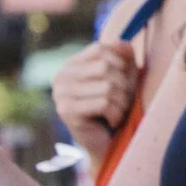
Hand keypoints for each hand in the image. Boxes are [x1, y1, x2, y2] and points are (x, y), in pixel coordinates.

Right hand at [49, 40, 134, 155]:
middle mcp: (61, 77)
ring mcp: (60, 95)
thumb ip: (124, 55)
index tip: (125, 77)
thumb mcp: (124, 75)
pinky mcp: (66, 112)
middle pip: (105, 67)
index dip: (120, 61)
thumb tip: (122, 42)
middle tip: (123, 99)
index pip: (100, 48)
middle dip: (124, 84)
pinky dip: (116, 113)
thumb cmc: (117, 104)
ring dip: (122, 101)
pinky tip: (112, 120)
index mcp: (72, 64)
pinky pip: (104, 103)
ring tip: (118, 111)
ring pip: (107, 86)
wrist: (107, 142)